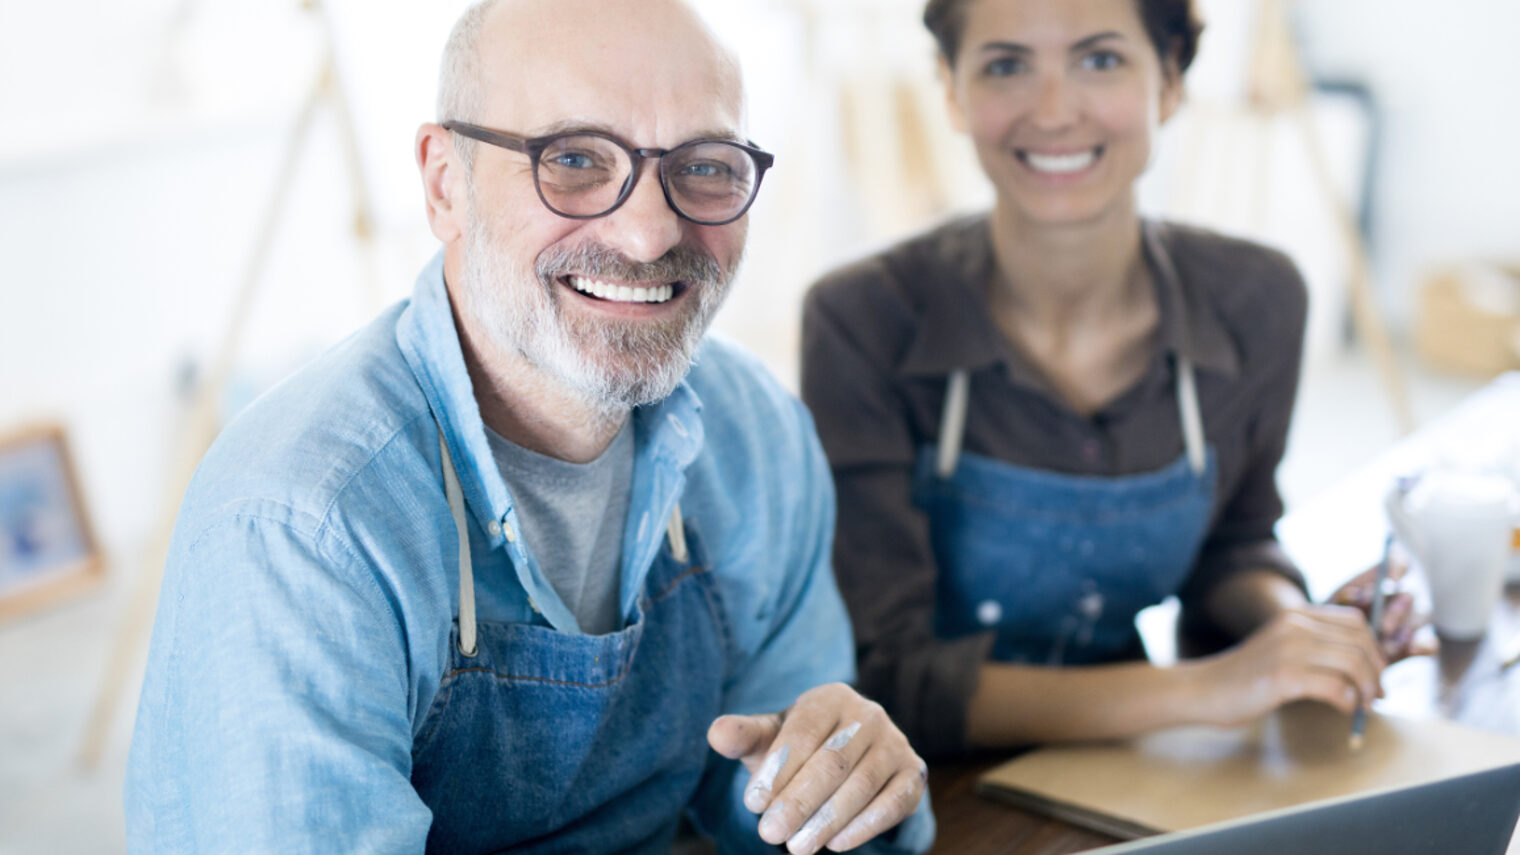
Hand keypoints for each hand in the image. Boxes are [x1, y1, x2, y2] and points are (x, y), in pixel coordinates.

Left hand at [707, 683, 926, 853]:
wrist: (850, 757)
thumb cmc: (800, 749)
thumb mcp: (771, 740)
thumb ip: (744, 737)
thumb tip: (716, 733)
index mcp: (830, 698)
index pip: (803, 731)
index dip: (778, 768)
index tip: (753, 802)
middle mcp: (868, 714)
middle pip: (832, 761)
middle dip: (799, 801)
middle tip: (770, 833)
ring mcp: (896, 743)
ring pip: (861, 784)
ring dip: (827, 820)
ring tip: (796, 847)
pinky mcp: (913, 774)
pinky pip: (892, 802)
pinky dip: (865, 825)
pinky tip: (836, 844)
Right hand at [1195, 604, 1386, 725]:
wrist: (1204, 689)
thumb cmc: (1246, 676)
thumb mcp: (1282, 647)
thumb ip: (1314, 646)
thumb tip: (1365, 665)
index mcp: (1295, 615)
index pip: (1356, 622)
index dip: (1375, 650)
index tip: (1376, 675)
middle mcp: (1294, 625)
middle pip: (1360, 642)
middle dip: (1377, 672)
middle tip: (1376, 696)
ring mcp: (1288, 649)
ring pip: (1353, 663)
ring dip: (1366, 688)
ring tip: (1362, 705)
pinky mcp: (1282, 676)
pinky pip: (1334, 686)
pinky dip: (1347, 701)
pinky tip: (1342, 710)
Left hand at [1328, 555, 1435, 661]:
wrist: (1330, 649)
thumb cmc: (1331, 619)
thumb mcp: (1331, 606)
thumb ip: (1343, 598)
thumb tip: (1359, 595)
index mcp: (1381, 579)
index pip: (1397, 563)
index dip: (1397, 567)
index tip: (1389, 579)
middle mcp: (1400, 596)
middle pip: (1407, 596)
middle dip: (1395, 611)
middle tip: (1383, 626)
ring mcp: (1411, 620)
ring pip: (1421, 617)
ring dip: (1406, 630)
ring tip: (1389, 645)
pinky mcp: (1418, 644)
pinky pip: (1430, 643)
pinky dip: (1424, 645)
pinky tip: (1413, 649)